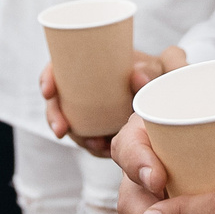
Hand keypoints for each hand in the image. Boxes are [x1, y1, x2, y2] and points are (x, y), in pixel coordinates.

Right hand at [42, 47, 185, 157]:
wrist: (167, 89)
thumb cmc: (155, 71)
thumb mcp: (153, 66)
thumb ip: (148, 69)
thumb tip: (136, 76)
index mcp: (87, 64)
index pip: (57, 68)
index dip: (48, 78)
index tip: (48, 91)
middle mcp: (83, 88)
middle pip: (57, 100)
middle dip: (54, 116)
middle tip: (61, 129)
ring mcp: (89, 110)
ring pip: (71, 122)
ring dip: (76, 135)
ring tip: (95, 144)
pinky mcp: (99, 127)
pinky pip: (89, 137)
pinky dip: (93, 145)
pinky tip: (103, 149)